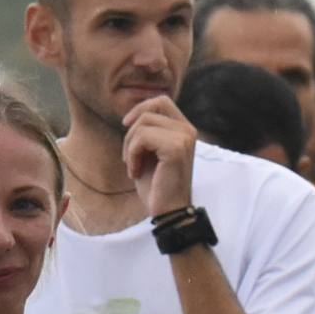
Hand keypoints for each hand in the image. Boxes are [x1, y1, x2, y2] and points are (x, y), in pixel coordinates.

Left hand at [120, 95, 198, 218]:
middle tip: (129, 157)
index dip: (140, 108)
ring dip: (130, 147)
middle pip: (149, 111)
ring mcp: (184, 138)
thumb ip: (147, 131)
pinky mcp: (175, 148)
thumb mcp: (149, 152)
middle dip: (131, 133)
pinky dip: (132, 155)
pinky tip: (135, 173)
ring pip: (142, 125)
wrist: (167, 212)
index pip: (161, 101)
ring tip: (134, 167)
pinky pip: (141, 138)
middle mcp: (188, 130)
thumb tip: (132, 114)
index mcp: (184, 129)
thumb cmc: (156, 185)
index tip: (125, 124)